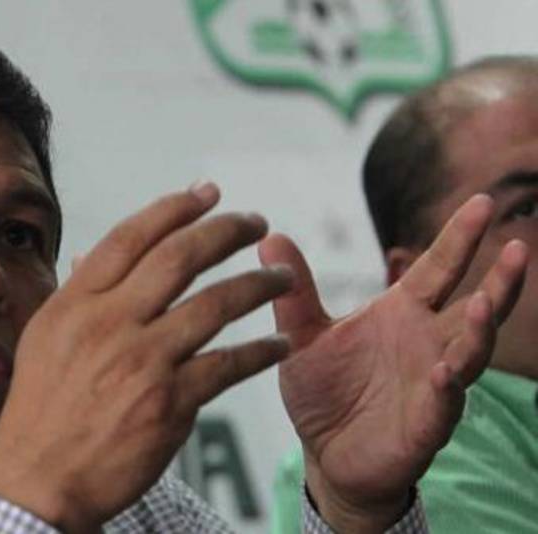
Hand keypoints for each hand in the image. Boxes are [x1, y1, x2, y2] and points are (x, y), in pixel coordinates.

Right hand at [0, 183, 292, 531]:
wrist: (38, 482)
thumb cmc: (39, 414)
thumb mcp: (43, 342)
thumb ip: (76, 297)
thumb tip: (92, 255)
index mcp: (75, 304)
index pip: (130, 237)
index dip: (174, 208)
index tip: (207, 193)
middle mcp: (108, 323)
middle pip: (179, 257)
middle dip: (226, 230)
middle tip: (254, 221)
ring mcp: (141, 361)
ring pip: (215, 304)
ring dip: (257, 283)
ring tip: (281, 276)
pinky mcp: (170, 402)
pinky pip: (229, 364)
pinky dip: (262, 351)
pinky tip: (280, 343)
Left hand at [258, 194, 527, 532]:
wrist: (325, 453)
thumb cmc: (325, 391)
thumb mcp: (302, 336)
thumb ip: (295, 291)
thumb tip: (270, 236)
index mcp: (403, 313)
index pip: (439, 267)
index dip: (460, 237)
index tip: (482, 200)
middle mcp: (428, 343)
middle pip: (475, 306)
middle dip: (499, 279)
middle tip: (516, 246)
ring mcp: (434, 384)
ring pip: (469, 354)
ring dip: (481, 331)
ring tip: (484, 304)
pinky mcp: (425, 425)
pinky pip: (443, 405)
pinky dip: (446, 387)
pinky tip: (445, 371)